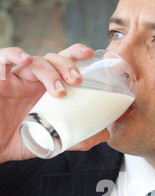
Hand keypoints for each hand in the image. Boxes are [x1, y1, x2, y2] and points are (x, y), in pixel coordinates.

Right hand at [0, 44, 108, 162]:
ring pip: (34, 61)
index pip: (62, 64)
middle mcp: (32, 81)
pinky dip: (14, 54)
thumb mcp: (50, 141)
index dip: (75, 55)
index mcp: (45, 90)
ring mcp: (15, 79)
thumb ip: (76, 138)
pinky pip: (2, 59)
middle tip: (77, 81)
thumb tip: (104, 134)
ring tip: (60, 91)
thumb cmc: (18, 141)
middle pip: (52, 59)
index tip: (90, 54)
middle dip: (67, 65)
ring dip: (50, 71)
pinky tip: (26, 60)